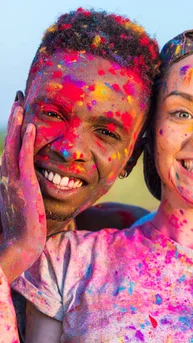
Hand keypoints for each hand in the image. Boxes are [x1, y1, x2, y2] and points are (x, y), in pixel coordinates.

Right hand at [0, 102, 45, 279]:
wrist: (21, 245)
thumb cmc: (26, 229)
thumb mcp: (25, 204)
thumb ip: (27, 190)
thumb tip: (35, 183)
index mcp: (7, 179)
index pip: (11, 147)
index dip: (15, 129)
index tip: (20, 111)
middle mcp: (6, 176)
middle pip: (10, 140)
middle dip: (14, 117)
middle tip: (19, 96)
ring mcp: (13, 180)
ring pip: (14, 144)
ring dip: (17, 123)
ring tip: (21, 103)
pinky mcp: (24, 185)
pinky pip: (25, 158)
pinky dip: (27, 141)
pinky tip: (31, 126)